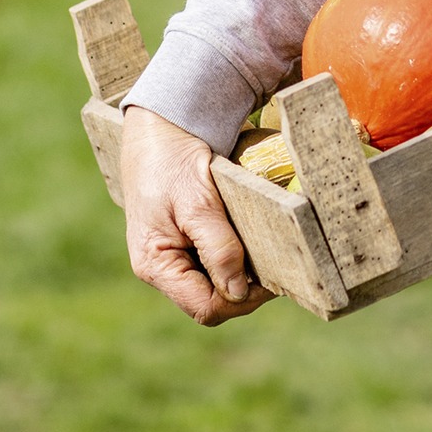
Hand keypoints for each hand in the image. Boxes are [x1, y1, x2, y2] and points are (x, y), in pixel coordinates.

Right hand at [121, 107, 273, 325]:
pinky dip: (237, 253)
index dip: (241, 299)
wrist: (161, 124)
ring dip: (243, 271)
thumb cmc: (172, 161)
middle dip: (246, 287)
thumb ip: (218, 248)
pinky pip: (215, 260)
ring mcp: (173, 254)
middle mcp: (162, 267)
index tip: (271, 278)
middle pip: (212, 299)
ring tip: (267, 250)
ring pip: (216, 282)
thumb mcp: (198, 202)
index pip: (205, 307)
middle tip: (276, 262)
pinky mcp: (186, 239)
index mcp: (155, 265)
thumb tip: (238, 292)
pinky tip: (252, 237)